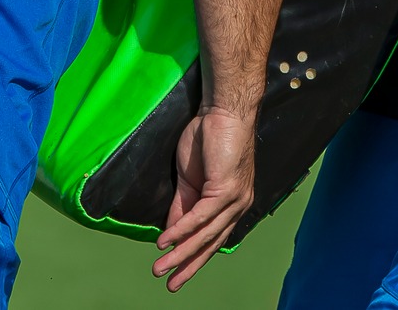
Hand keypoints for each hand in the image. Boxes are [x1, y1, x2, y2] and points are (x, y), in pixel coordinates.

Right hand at [152, 104, 256, 291]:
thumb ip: (183, 207)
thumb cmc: (208, 139)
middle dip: (188, 265)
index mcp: (230, 205)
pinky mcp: (227, 190)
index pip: (212, 239)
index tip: (176, 274)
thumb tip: (171, 234)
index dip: (193, 258)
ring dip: (180, 253)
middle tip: (169, 284)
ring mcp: (235, 199)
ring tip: (160, 267)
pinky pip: (201, 216)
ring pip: (205, 234)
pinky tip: (166, 241)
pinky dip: (182, 230)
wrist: (222, 112)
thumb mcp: (191, 180)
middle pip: (210, 243)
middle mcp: (237, 206)